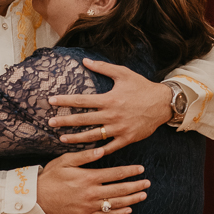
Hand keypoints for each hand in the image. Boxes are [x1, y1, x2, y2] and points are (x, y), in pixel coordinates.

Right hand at [36, 148, 149, 213]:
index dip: (130, 171)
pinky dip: (119, 213)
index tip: (141, 169)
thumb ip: (84, 156)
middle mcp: (92, 193)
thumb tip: (101, 150)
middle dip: (136, 186)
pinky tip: (128, 209)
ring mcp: (90, 207)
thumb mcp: (65, 161)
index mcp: (88, 178)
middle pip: (120, 189)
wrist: (37, 199)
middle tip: (147, 183)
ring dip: (132, 199)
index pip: (115, 174)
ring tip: (143, 195)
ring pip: (116, 203)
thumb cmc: (50, 177)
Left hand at [48, 59, 172, 153]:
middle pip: (83, 120)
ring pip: (93, 136)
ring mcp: (119, 128)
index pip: (82, 101)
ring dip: (76, 138)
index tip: (51, 101)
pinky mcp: (127, 138)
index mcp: (109, 99)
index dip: (65, 101)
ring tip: (61, 138)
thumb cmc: (142, 87)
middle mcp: (112, 115)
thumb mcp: (123, 73)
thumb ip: (103, 68)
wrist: (163, 103)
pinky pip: (109, 147)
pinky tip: (85, 152)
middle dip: (65, 121)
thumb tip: (85, 61)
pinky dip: (97, 151)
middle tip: (49, 122)